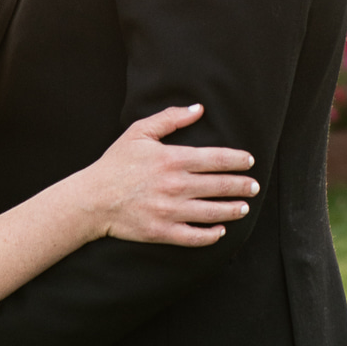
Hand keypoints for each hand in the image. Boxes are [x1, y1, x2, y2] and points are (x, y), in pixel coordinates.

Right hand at [89, 103, 256, 246]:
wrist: (92, 199)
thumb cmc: (115, 164)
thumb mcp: (139, 132)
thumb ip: (170, 118)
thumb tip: (198, 109)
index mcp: (172, 159)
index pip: (215, 159)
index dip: (237, 160)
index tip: (249, 161)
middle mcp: (175, 186)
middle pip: (219, 186)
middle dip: (241, 186)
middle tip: (254, 187)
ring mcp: (170, 211)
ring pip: (211, 212)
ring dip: (232, 210)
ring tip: (244, 207)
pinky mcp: (162, 232)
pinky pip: (194, 237)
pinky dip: (211, 234)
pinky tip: (220, 230)